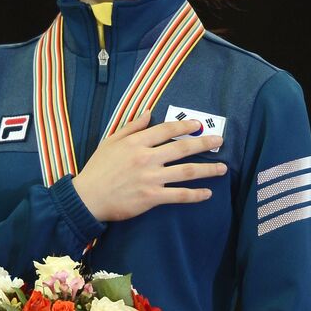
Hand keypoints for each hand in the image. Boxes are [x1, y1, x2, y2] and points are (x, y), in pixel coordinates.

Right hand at [72, 111, 225, 220]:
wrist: (87, 197)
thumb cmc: (98, 169)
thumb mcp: (110, 142)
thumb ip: (131, 127)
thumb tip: (149, 113)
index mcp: (136, 142)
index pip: (166, 130)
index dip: (185, 126)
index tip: (198, 125)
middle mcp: (147, 158)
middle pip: (182, 149)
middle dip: (204, 144)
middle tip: (219, 141)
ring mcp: (151, 178)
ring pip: (186, 172)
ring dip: (207, 170)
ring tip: (222, 169)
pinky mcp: (152, 197)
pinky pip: (179, 195)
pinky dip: (195, 195)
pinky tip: (207, 194)